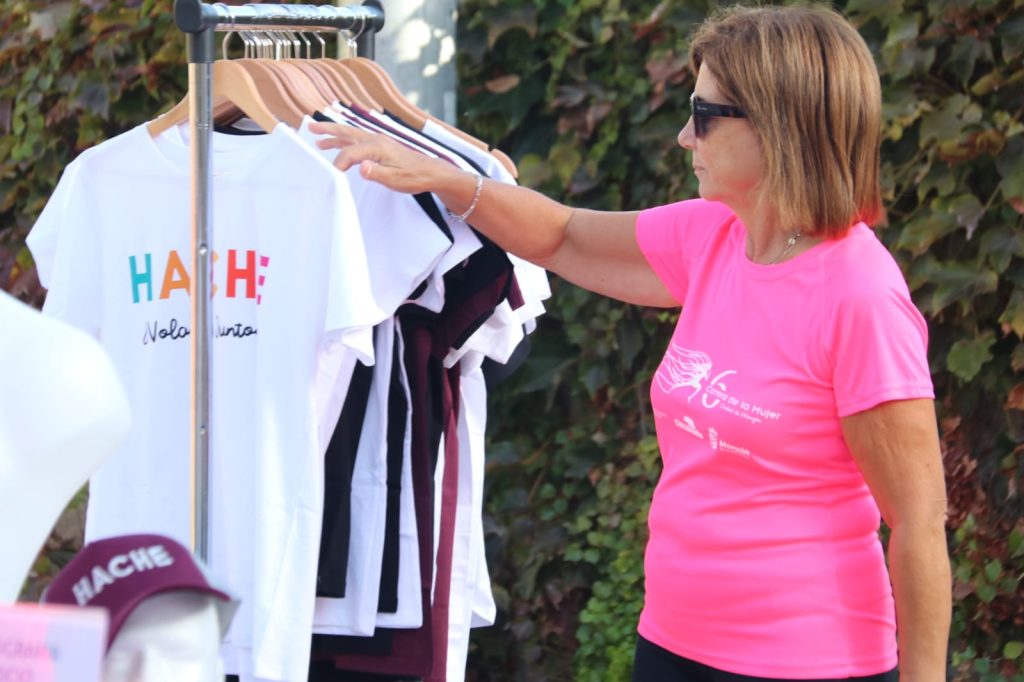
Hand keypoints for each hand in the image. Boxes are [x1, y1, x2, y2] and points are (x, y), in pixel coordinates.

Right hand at [307, 121, 454, 194]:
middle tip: (310, 127)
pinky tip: (338, 144)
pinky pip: (358, 140)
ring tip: (317, 134)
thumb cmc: (414, 177)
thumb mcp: (395, 180)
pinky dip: (345, 140)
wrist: (431, 172)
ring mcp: (378, 142)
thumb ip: (376, 173)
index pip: (350, 153)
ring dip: (334, 134)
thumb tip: (361, 167)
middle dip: (328, 130)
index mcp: (377, 147)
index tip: (332, 175)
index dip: (339, 164)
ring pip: (351, 135)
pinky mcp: (380, 146)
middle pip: (347, 133)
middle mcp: (376, 140)